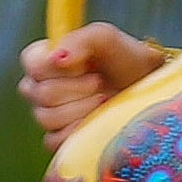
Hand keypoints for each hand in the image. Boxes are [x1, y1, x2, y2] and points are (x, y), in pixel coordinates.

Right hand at [17, 23, 161, 141]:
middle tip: (100, 81)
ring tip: (105, 99)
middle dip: (76, 88)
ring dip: (82, 108)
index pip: (32, 63)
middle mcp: (42, 87)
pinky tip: (98, 120)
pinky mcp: (62, 141)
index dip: (56, 67)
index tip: (84, 65)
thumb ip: (80, 40)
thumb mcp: (106, 39)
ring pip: (46, 118)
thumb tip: (56, 58)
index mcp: (46, 59)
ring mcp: (50, 116)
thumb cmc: (125, 59)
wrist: (149, 89)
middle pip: (40, 93)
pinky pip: (55, 140)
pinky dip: (79, 130)